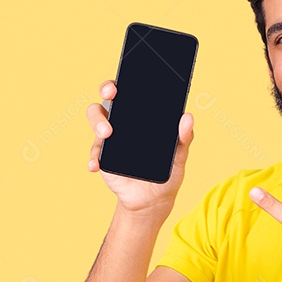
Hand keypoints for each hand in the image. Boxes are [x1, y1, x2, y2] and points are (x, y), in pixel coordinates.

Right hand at [87, 80, 194, 219]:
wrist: (154, 200)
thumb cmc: (167, 172)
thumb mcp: (179, 156)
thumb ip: (183, 138)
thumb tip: (188, 117)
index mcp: (141, 117)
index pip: (130, 92)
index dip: (124, 81)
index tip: (124, 80)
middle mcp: (122, 123)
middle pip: (108, 99)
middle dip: (106, 91)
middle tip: (112, 95)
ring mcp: (110, 139)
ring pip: (96, 120)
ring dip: (98, 123)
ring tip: (107, 135)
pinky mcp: (102, 157)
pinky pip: (94, 153)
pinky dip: (93, 158)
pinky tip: (97, 165)